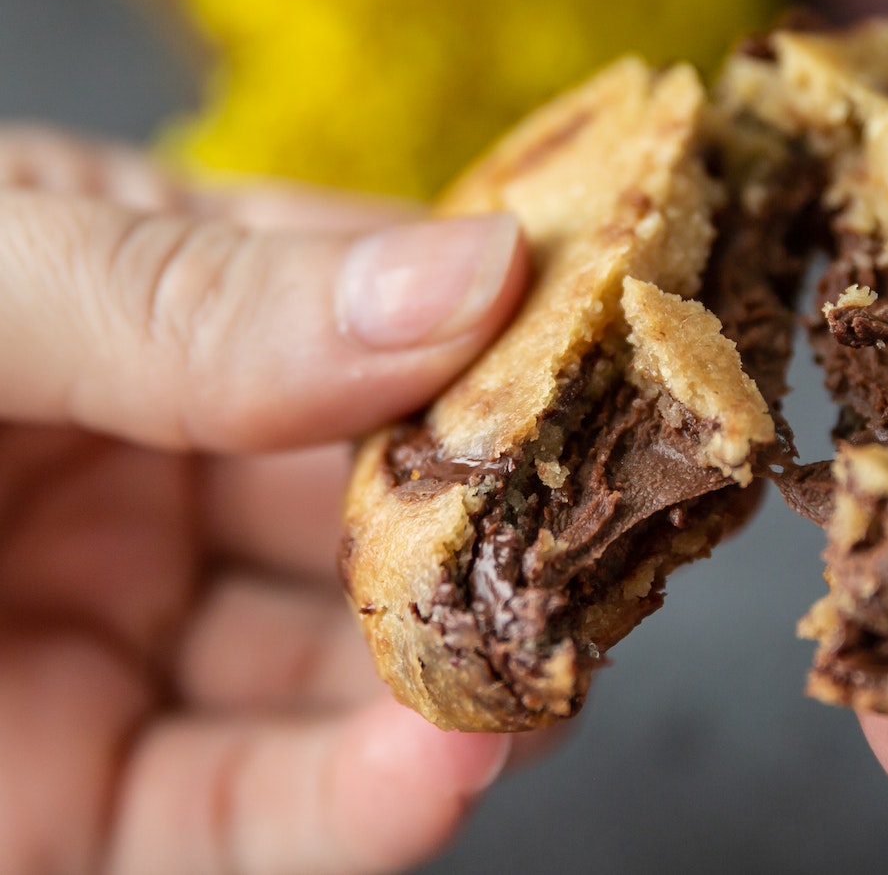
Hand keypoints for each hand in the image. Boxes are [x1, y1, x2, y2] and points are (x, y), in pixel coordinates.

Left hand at [0, 127, 530, 873]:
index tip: (604, 347)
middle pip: (373, 501)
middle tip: (612, 529)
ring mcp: (118, 640)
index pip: (358, 310)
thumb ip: (190, 296)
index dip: (489, 329)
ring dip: (457, 672)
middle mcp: (145, 471)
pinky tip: (453, 758)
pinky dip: (368, 796)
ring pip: (343, 669)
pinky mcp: (80, 803)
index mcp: (124, 309)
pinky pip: (257, 809)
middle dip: (496, 522)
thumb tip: (467, 274)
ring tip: (549, 660)